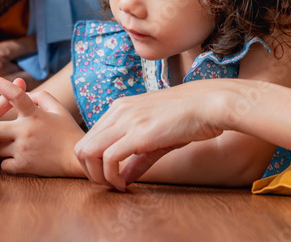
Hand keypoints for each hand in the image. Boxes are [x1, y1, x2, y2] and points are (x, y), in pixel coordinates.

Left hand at [0, 76, 85, 177]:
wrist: (76, 160)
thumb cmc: (68, 132)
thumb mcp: (59, 109)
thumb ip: (41, 97)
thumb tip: (23, 94)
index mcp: (35, 114)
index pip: (16, 95)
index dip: (2, 85)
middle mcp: (25, 131)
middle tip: (5, 130)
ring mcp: (22, 150)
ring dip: (5, 146)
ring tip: (21, 146)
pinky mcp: (22, 166)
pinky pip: (4, 164)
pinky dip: (10, 163)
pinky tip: (22, 159)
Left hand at [73, 81, 224, 190]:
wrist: (209, 105)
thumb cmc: (188, 119)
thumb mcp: (157, 138)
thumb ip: (137, 158)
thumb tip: (123, 178)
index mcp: (120, 108)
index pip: (89, 138)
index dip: (94, 163)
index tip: (111, 177)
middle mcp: (118, 111)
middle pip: (81, 146)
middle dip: (90, 172)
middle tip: (110, 185)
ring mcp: (126, 120)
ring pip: (87, 152)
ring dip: (97, 176)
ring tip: (115, 186)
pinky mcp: (138, 133)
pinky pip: (108, 159)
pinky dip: (111, 177)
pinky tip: (125, 185)